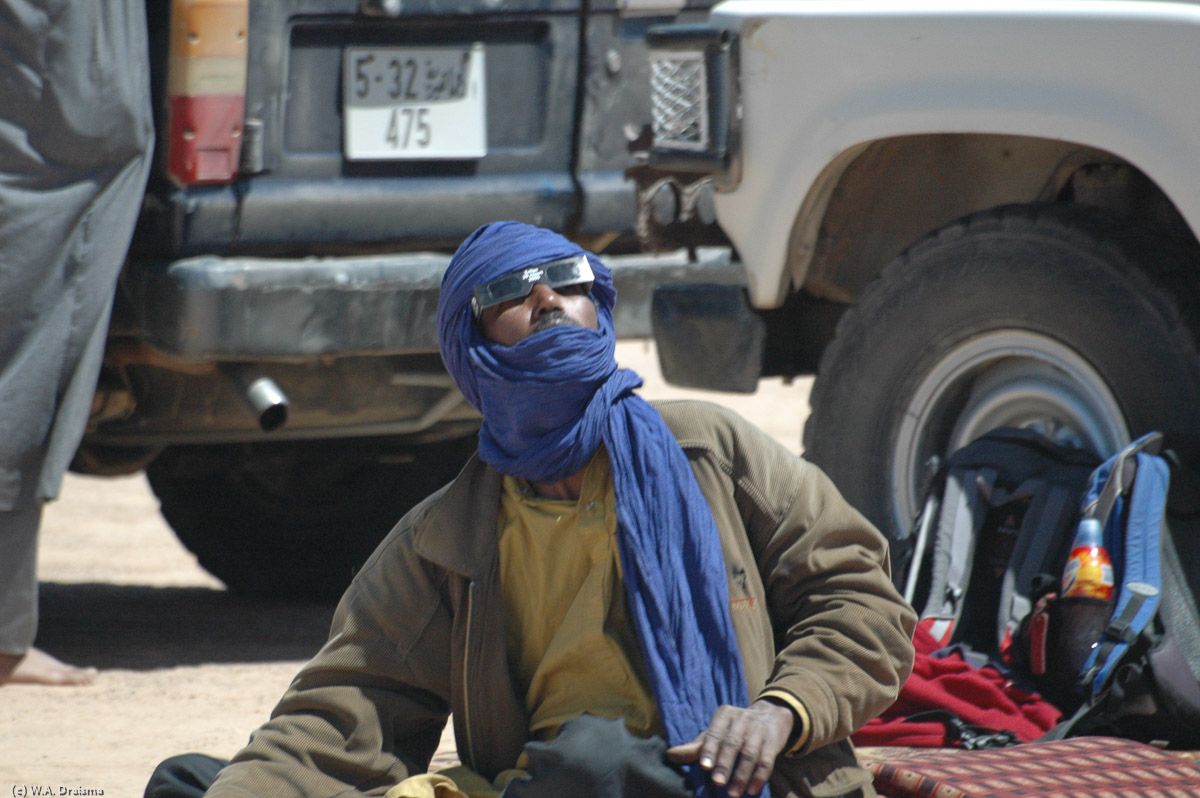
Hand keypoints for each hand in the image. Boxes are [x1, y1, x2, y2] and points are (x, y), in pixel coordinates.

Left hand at [665, 699, 794, 796]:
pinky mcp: (773, 741)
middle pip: (733, 743)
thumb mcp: (715, 733)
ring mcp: (759, 729)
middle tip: (718, 782)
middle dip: (725, 764)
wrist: (769, 716)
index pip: (715, 732)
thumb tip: (669, 754)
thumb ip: (695, 746)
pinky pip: (767, 761)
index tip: (704, 766)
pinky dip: (759, 777)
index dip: (710, 749)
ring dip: (742, 775)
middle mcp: (742, 719)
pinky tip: (752, 790)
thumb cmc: (734, 729)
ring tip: (733, 793)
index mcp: (724, 715)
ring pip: (750, 754)